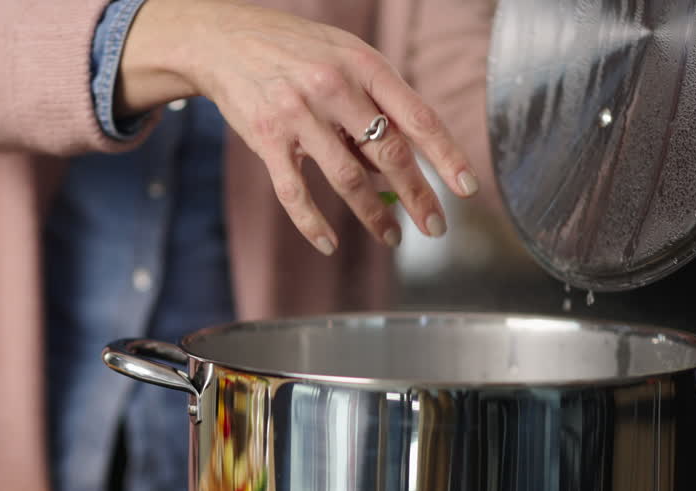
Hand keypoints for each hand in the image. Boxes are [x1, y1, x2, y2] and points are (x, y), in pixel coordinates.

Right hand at [119, 0, 480, 254]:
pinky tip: (328, 243)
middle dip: (418, 196)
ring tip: (391, 237)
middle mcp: (335, 88)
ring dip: (373, 215)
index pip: (418, 117)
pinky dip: (312, 223)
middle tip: (436, 227)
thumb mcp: (346, 59)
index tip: (467, 188)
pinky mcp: (267, 139)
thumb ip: (375, 106)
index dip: (446, 156)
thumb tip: (397, 169)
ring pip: (348, 178)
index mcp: (365, 66)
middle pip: (389, 153)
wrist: (227, 41)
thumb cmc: (297, 52)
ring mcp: (300, 114)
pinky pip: (295, 191)